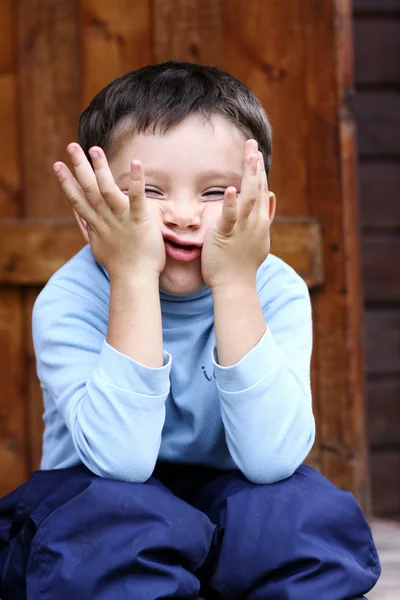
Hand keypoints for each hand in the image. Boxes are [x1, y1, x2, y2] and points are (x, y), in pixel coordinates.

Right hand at [53, 144, 165, 280]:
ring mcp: (121, 219)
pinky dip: (135, 180)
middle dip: (79, 167)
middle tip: (71, 147)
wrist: (135, 281)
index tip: (57, 166)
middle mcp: (105, 219)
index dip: (67, 182)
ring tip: (94, 149)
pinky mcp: (139, 220)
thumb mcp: (99, 246)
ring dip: (100, 168)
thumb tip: (81, 218)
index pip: (78, 200)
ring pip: (106, 190)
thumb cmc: (121, 266)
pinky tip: (136, 162)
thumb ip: (90, 229)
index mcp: (96, 225)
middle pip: (88, 190)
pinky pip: (136, 197)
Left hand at [201, 140, 274, 289]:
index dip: (259, 171)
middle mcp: (255, 222)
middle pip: (257, 188)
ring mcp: (243, 228)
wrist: (236, 286)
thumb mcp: (259, 239)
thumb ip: (264, 217)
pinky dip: (231, 202)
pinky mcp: (227, 235)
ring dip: (250, 175)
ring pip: (249, 196)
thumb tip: (270, 197)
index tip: (255, 152)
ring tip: (249, 155)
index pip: (261, 191)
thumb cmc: (242, 265)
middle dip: (255, 165)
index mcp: (260, 222)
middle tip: (251, 143)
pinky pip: (230, 216)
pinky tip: (229, 188)